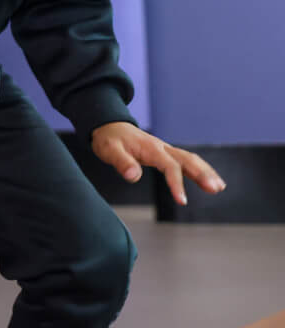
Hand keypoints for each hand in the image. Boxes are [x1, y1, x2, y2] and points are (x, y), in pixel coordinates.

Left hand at [91, 121, 224, 205]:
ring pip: (190, 159)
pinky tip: (209, 180)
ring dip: (205, 172)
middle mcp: (162, 147)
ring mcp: (165, 150)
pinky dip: (199, 169)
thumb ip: (121, 162)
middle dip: (202, 174)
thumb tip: (133, 176)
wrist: (109, 126)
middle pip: (187, 159)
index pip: (169, 166)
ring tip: (219, 187)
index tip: (182, 201)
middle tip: (216, 189)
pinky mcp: (165, 154)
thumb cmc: (108, 139)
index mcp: (150, 148)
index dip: (176, 183)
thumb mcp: (108, 150)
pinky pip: (186, 161)